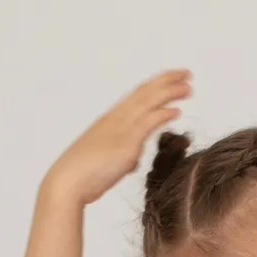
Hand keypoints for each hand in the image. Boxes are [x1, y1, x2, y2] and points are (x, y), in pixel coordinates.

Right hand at [42, 69, 192, 207]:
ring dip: (170, 91)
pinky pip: (148, 122)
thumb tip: (130, 161)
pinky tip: (177, 111)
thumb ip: (121, 156)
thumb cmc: (82, 176)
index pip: (136, 95)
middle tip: (186, 73)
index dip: (154, 85)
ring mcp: (121, 129)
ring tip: (188, 86)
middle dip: (167, 80)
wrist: (68, 183)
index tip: (169, 79)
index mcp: (110, 120)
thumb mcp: (105, 160)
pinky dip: (163, 114)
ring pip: (148, 101)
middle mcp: (116, 119)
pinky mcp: (126, 143)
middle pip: (145, 91)